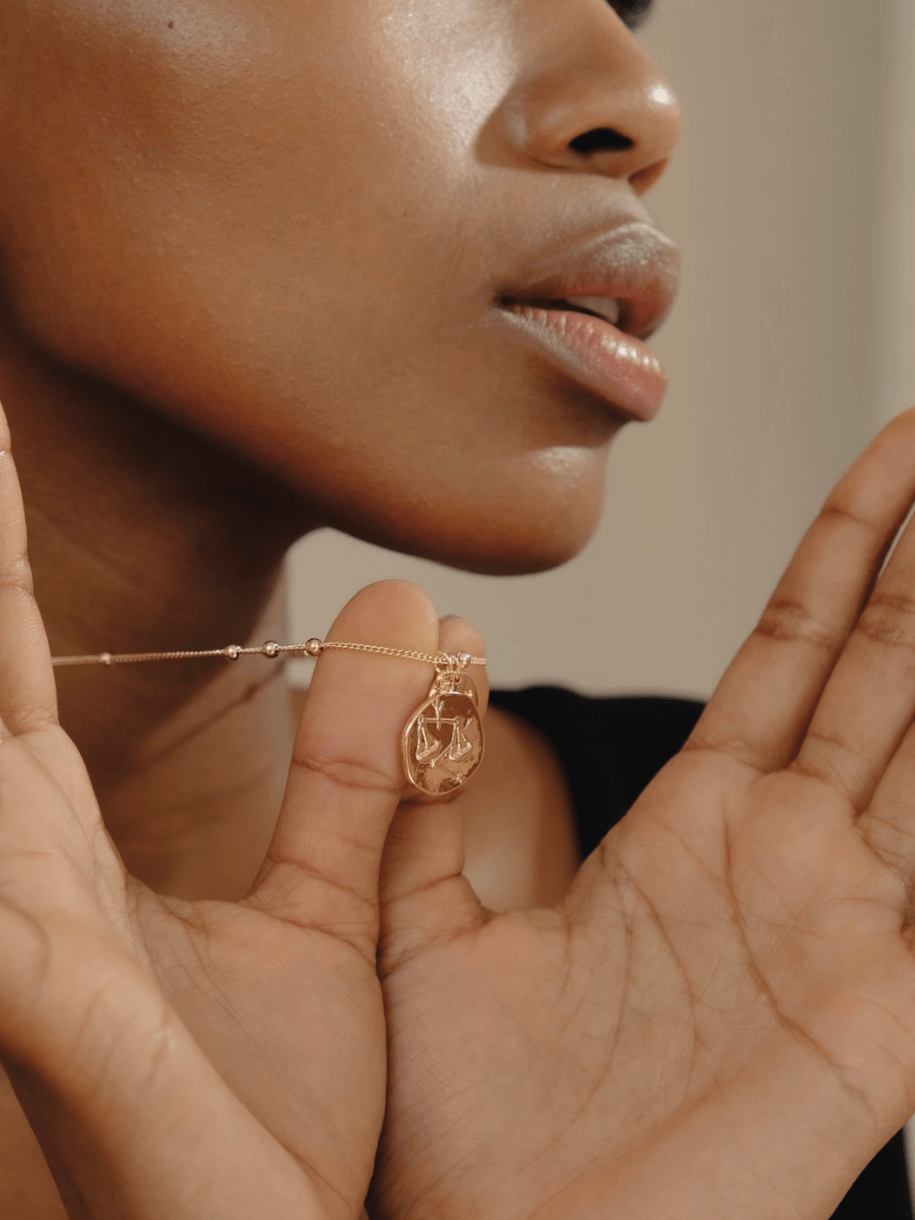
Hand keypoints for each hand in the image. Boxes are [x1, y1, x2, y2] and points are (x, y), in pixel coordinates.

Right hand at [0, 401, 445, 1218]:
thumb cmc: (276, 1114)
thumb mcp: (333, 907)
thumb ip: (361, 765)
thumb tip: (416, 611)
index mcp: (65, 846)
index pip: (12, 656)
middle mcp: (24, 879)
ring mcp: (29, 949)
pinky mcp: (59, 1025)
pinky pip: (9, 932)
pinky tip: (5, 824)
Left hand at [374, 409, 914, 1219]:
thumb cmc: (460, 1126)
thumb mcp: (419, 923)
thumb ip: (414, 788)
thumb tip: (427, 645)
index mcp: (695, 828)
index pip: (794, 652)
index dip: (848, 555)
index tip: (891, 457)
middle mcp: (787, 859)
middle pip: (887, 668)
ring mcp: (846, 926)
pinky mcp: (880, 1015)